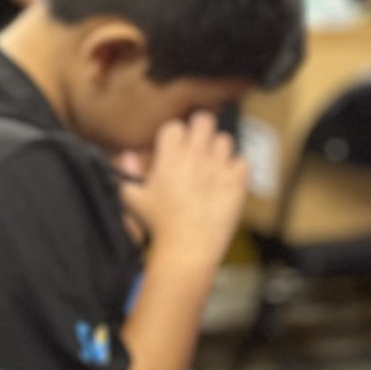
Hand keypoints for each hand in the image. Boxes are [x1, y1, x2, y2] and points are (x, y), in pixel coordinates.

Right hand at [117, 112, 247, 266]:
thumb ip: (128, 174)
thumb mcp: (133, 200)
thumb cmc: (159, 227)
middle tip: (198, 145)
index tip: (174, 149)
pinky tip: (226, 182)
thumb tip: (127, 157)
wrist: (187, 249)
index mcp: (170, 157)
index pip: (175, 126)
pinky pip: (242, 162)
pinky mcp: (236, 182)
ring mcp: (218, 168)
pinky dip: (236, 170)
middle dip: (200, 130)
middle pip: (203, 120)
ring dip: (218, 149)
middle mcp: (195, 157)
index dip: (175, 136)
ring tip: (212, 165)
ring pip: (225, 139)